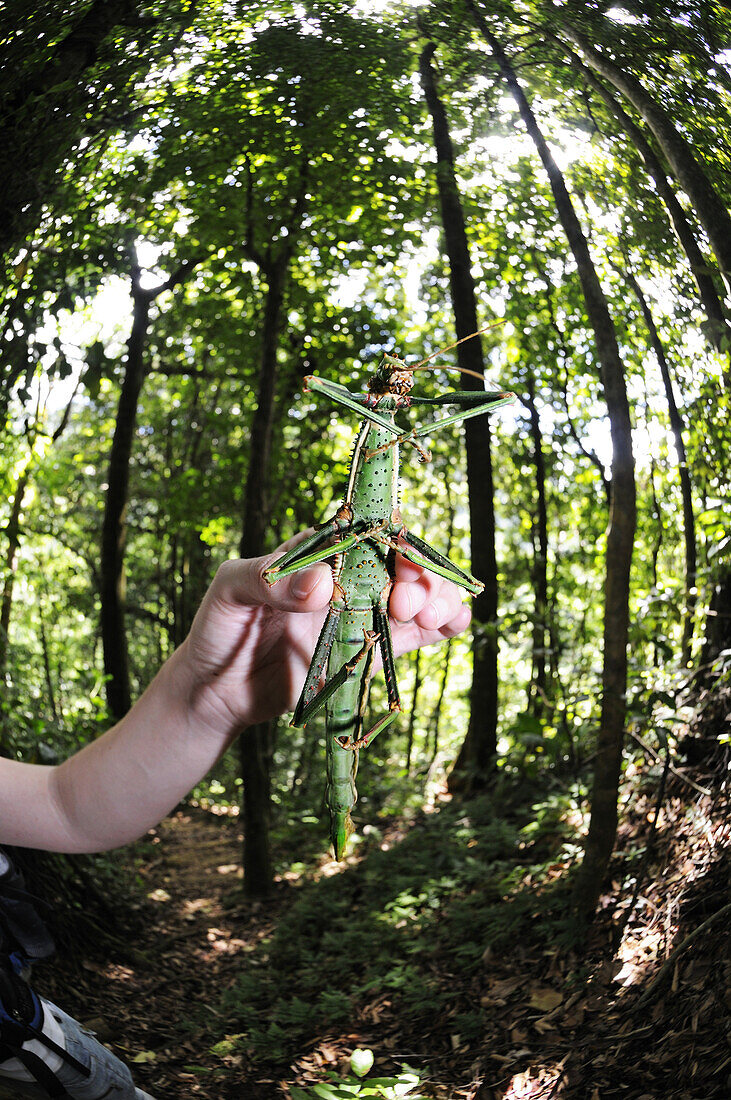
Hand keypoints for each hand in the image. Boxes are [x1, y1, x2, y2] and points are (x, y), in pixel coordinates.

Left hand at [178, 531, 471, 737]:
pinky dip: (442, 626)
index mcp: (317, 552)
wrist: (215, 691)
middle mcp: (347, 578)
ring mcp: (361, 614)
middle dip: (419, 578)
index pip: (366, 534)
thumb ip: (268, 581)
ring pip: (417, 596)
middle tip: (409, 604)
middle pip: (401, 564)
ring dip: (438, 598)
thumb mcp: (229, 592)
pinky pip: (413, 635)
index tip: (400, 562)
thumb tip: (322, 583)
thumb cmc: (218, 629)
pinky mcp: (369, 650)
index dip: (391, 543)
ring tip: (436, 616)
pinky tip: (455, 624)